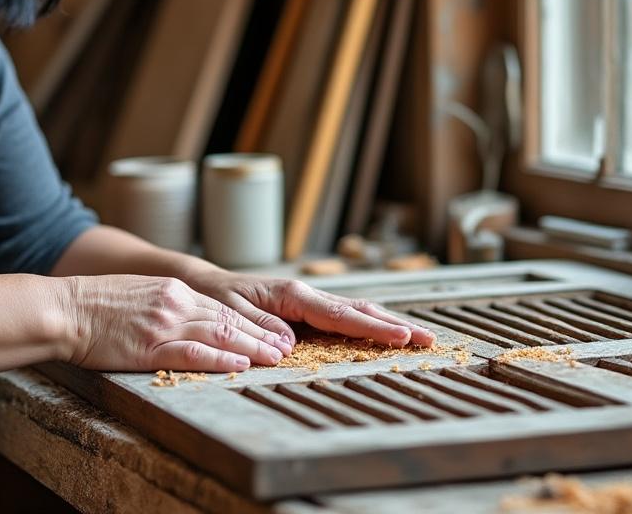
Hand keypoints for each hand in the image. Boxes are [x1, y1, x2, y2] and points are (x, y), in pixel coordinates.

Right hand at [62, 274, 294, 372]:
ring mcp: (163, 324)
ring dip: (251, 348)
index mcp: (172, 290)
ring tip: (275, 358)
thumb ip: (166, 303)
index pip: (221, 308)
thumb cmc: (94, 305)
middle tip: (287, 349)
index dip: (251, 323)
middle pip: (228, 320)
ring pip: (218, 335)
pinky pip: (192, 353)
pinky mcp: (149, 346)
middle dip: (261, 335)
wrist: (64, 309)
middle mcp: (174, 302)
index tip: (272, 334)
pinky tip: (238, 365)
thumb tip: (189, 318)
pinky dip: (219, 360)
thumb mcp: (138, 294)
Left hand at [181, 267, 436, 348]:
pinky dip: (369, 324)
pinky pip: (343, 317)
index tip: (400, 337)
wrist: (202, 285)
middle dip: (395, 325)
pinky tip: (387, 333)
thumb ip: (257, 328)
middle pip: (358, 311)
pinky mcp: (306, 309)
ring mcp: (308, 301)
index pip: (339, 316)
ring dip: (388, 323)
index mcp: (291, 295)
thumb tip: (289, 347)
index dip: (372, 328)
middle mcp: (305, 295)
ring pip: (356, 312)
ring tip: (421, 337)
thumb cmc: (212, 298)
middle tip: (429, 340)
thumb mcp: (227, 314)